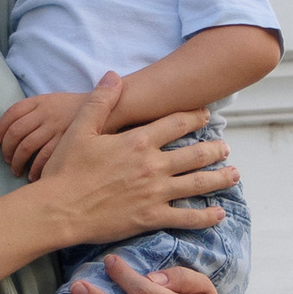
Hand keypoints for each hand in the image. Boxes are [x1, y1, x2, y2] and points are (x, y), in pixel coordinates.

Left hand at [0, 89, 87, 177]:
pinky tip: (32, 176)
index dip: (0, 128)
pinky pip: (43, 157)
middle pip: (15, 132)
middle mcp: (45, 113)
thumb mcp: (55, 101)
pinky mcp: (66, 141)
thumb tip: (14, 129)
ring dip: (17, 161)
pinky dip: (34, 168)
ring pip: (26, 146)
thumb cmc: (79, 110)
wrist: (110, 110)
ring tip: (16, 170)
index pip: (11, 113)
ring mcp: (55, 127)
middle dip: (6, 149)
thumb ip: (36, 111)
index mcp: (41, 101)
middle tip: (6, 160)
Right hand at [35, 74, 234, 249]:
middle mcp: (153, 165)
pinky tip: (218, 214)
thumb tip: (113, 75)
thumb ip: (100, 101)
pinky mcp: (151, 217)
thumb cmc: (65, 170)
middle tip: (225, 147)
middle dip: (214, 149)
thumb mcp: (79, 129)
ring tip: (234, 173)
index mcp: (138, 141)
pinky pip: (186, 218)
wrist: (58, 210)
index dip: (194, 117)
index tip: (206, 115)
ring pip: (198, 183)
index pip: (176, 123)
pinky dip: (206, 217)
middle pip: (195, 154)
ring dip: (220, 178)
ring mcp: (155, 193)